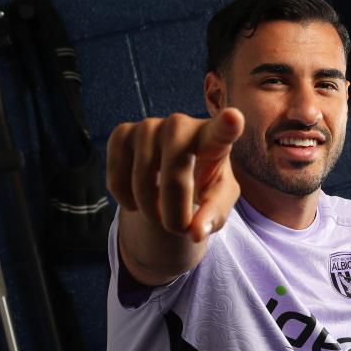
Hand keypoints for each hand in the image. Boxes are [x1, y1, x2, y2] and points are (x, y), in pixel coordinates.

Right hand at [106, 109, 244, 242]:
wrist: (172, 173)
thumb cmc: (204, 184)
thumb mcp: (218, 201)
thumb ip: (213, 215)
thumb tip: (195, 233)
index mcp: (214, 139)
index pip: (222, 131)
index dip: (227, 126)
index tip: (233, 118)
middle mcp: (181, 124)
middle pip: (175, 177)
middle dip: (174, 213)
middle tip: (178, 228)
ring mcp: (148, 126)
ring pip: (141, 181)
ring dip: (150, 211)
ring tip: (161, 211)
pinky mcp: (122, 134)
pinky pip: (116, 179)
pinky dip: (126, 200)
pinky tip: (139, 196)